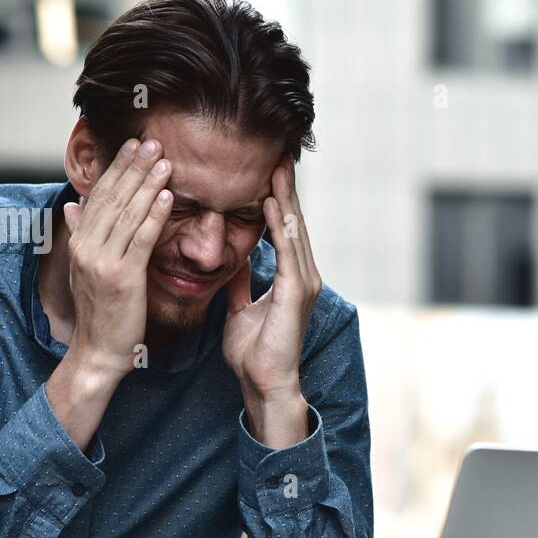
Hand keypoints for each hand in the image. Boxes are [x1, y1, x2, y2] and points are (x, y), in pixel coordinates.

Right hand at [60, 137, 173, 379]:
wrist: (98, 351)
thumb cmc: (101, 312)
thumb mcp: (85, 269)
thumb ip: (83, 235)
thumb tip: (75, 205)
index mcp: (79, 242)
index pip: (100, 196)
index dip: (118, 168)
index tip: (133, 145)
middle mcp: (87, 247)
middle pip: (113, 198)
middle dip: (133, 167)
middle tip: (151, 141)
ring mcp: (102, 262)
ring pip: (128, 214)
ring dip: (148, 184)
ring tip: (164, 160)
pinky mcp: (122, 278)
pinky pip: (142, 240)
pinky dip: (155, 216)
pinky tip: (167, 197)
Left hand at [223, 157, 320, 447]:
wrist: (264, 382)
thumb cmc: (254, 352)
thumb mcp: (241, 308)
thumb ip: (241, 282)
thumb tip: (233, 261)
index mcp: (292, 278)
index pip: (285, 230)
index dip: (278, 199)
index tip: (268, 170)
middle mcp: (304, 275)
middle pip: (295, 223)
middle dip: (286, 189)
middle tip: (279, 154)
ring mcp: (304, 283)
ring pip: (295, 231)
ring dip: (286, 198)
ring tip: (277, 168)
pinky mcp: (297, 293)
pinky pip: (289, 252)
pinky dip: (280, 227)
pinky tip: (272, 204)